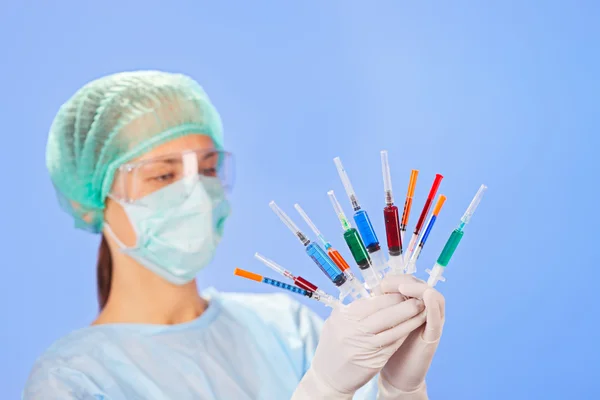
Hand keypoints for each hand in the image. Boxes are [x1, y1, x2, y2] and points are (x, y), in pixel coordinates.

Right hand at [292, 293, 426, 398]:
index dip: (390, 296)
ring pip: (393, 329)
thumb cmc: (332, 346)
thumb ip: (354, 310)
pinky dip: (404, 333)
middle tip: (418, 297)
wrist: (328, 377)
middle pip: (385, 314)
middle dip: (404, 305)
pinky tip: (413, 327)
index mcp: (343, 317)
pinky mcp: (374, 360)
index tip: (402, 290)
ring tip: (421, 310)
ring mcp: (364, 347)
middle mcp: (353, 331)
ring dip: (410, 319)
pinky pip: (393, 344)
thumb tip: (375, 296)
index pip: (373, 302)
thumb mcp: (336, 322)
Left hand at [379, 275, 445, 397]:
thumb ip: (381, 306)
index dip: (395, 279)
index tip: (380, 284)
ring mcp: (431, 323)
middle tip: (388, 284)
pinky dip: (433, 306)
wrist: (396, 375)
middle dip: (405, 280)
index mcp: (410, 305)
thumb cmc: (387, 346)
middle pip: (421, 285)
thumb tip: (372, 288)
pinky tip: (427, 297)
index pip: (408, 281)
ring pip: (434, 297)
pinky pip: (437, 318)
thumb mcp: (381, 321)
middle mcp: (423, 311)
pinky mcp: (433, 336)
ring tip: (403, 288)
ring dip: (419, 289)